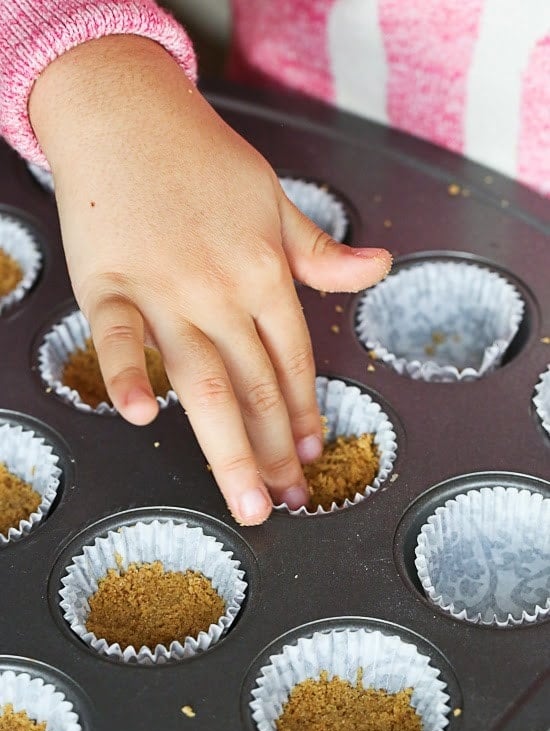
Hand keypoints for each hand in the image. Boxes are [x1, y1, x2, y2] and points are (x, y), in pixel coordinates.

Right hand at [29, 35, 390, 524]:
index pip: (295, 364)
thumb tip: (379, 269)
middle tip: (285, 504)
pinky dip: (126, 374)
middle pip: (258, 389)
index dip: (305, 417)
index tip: (310, 458)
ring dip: (230, 449)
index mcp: (267, 273)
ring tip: (248, 500)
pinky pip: (116, 336)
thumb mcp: (276, 200)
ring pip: (205, 382)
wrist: (129, 110)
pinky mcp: (108, 282)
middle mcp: (223, 290)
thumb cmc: (202, 159)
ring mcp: (166, 289)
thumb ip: (321, 252)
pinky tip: (141, 415)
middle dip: (276, 455)